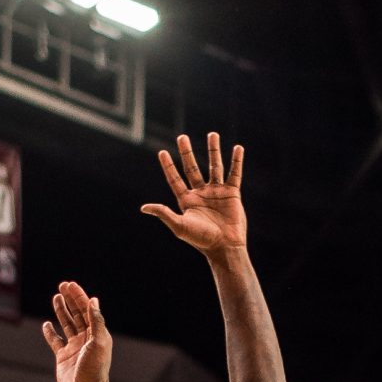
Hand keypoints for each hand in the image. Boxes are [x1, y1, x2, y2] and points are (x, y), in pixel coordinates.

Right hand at [43, 281, 113, 381]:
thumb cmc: (94, 371)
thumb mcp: (98, 343)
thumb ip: (96, 321)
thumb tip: (94, 300)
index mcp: (97, 335)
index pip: (87, 310)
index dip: (79, 296)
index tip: (70, 285)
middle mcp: (86, 339)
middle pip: (77, 314)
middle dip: (70, 299)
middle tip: (62, 286)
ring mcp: (74, 348)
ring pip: (67, 324)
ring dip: (62, 311)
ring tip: (56, 297)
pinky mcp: (63, 357)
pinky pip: (55, 341)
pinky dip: (50, 332)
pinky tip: (46, 324)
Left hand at [141, 131, 246, 258]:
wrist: (225, 247)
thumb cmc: (201, 240)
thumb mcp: (179, 226)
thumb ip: (163, 214)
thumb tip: (144, 208)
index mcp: (186, 200)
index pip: (175, 179)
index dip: (168, 166)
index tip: (162, 152)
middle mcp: (201, 193)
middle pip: (192, 168)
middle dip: (187, 152)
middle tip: (182, 137)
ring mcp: (216, 192)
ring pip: (214, 166)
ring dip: (213, 150)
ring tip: (212, 134)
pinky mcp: (232, 194)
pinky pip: (234, 174)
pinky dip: (237, 161)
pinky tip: (237, 148)